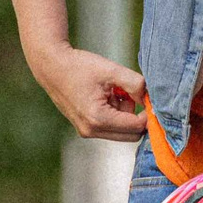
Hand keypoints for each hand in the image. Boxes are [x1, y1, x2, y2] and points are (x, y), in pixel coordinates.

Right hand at [32, 42, 148, 141]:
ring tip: (115, 91)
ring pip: (122, 131)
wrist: (51, 67)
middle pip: (132, 135)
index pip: (137, 127)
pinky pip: (110, 127)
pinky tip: (108, 96)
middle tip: (132, 93)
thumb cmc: (80, 67)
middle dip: (137, 116)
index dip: (149, 113)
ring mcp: (86, 131)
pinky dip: (115, 114)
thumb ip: (135, 84)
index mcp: (98, 118)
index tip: (150, 97)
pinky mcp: (85, 128)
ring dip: (125, 113)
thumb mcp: (112, 70)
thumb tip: (149, 98)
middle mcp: (91, 130)